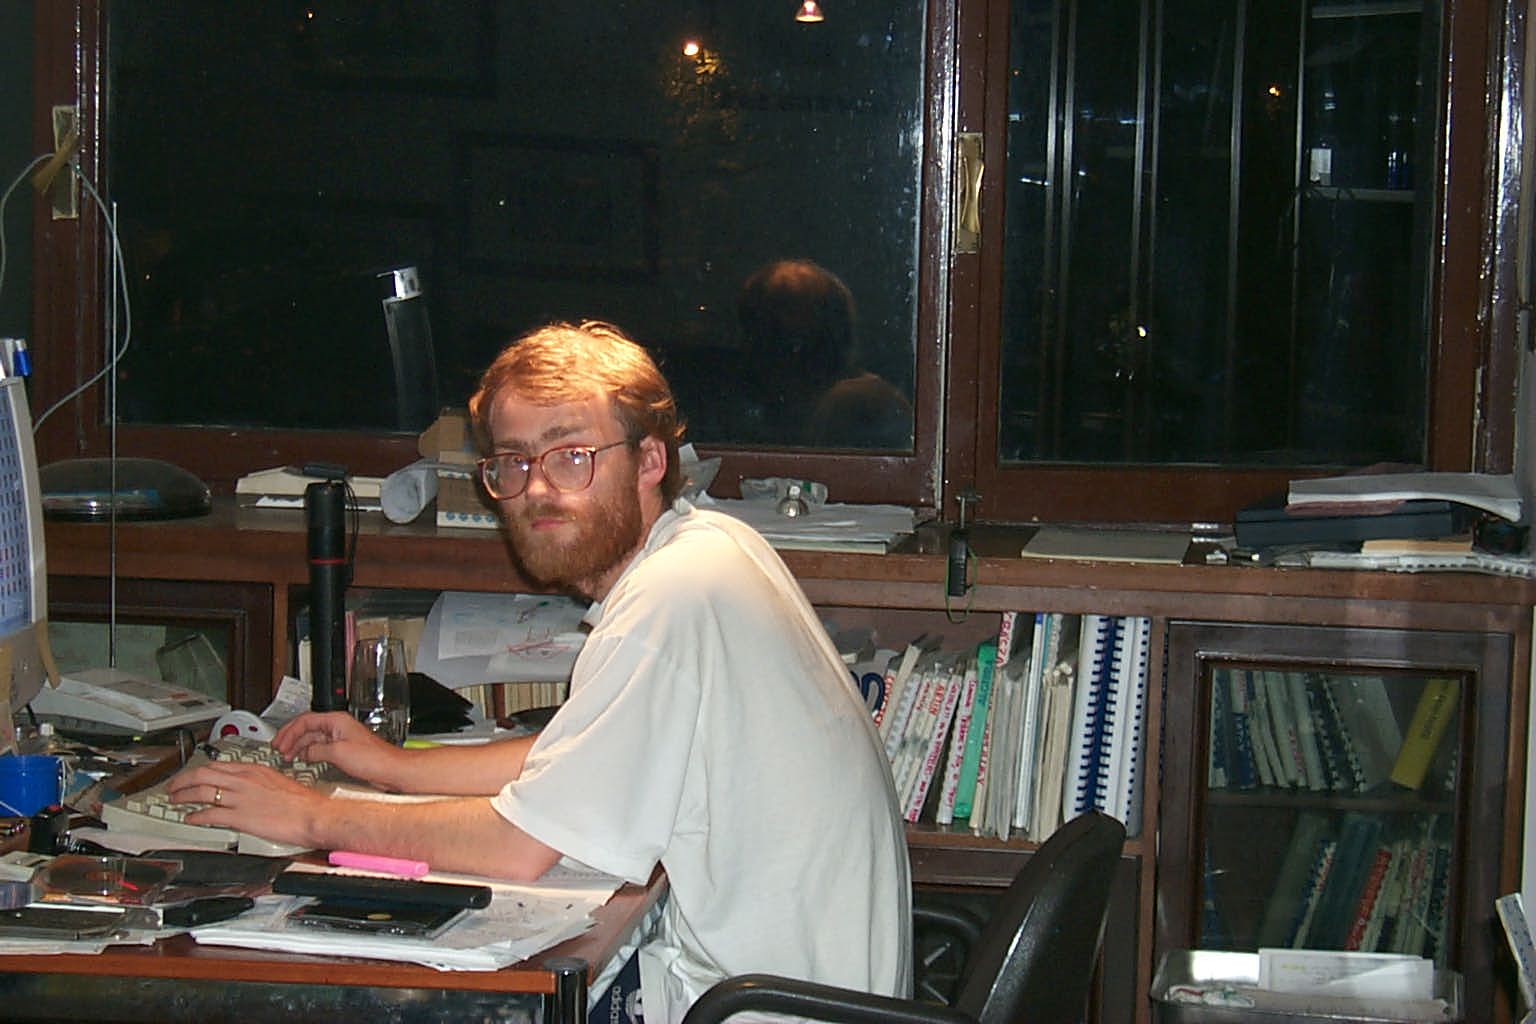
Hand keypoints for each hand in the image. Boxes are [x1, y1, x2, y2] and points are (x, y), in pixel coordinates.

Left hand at [166, 761, 325, 847]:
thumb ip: (258, 782)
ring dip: (183, 796)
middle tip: (172, 786)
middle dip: (182, 780)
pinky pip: (210, 814)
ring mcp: (240, 798)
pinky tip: (190, 819)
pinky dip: (195, 816)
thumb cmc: (302, 802)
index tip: (191, 774)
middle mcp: (244, 780)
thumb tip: (247, 788)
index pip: (217, 765)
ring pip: (201, 791)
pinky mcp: (239, 817)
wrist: (312, 814)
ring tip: (174, 800)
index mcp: (254, 769)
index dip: (198, 769)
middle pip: (203, 774)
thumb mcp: (278, 781)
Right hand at [272, 711, 405, 786]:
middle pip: (307, 728)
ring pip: (312, 738)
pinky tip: (302, 759)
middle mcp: (338, 727)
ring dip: (298, 746)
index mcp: (336, 721)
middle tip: (277, 747)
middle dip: (290, 737)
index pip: (305, 720)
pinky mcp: (343, 750)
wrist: (390, 770)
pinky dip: (308, 753)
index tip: (279, 742)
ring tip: (287, 756)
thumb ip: (316, 750)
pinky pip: (320, 748)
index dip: (289, 731)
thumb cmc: (373, 759)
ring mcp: (340, 738)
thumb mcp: (338, 753)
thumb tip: (303, 752)